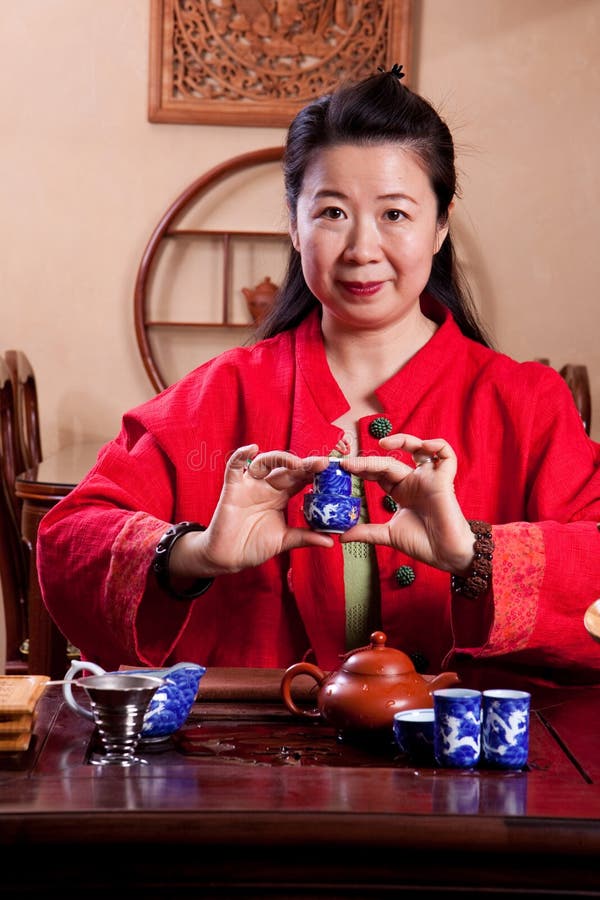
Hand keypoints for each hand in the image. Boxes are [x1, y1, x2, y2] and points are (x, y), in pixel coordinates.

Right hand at [170, 445, 333, 578]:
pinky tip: (252, 448)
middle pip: (287, 468)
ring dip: (280, 459)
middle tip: (321, 463)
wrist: (228, 557)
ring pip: (265, 462)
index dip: (314, 473)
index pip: (300, 478)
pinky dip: (241, 455)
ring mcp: (249, 485)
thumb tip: (330, 541)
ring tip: (297, 464)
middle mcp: (267, 486)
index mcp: (281, 496)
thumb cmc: (254, 546)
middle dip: (304, 465)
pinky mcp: (232, 487)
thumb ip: (305, 537)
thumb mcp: (284, 541)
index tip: (330, 471)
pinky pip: (234, 467)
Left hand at [339, 433, 474, 573]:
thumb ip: (366, 532)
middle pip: (389, 462)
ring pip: (418, 449)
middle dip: (369, 461)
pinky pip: (445, 453)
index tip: (343, 467)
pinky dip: (436, 444)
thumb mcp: (388, 535)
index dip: (362, 468)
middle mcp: (414, 481)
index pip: (378, 473)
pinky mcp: (444, 479)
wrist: (446, 555)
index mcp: (401, 491)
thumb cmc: (422, 544)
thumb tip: (341, 537)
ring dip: (402, 440)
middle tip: (349, 463)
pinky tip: (421, 446)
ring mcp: (429, 478)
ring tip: (383, 443)